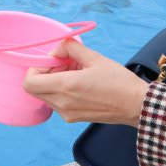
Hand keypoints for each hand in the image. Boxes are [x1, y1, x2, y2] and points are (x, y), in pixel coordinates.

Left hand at [23, 39, 149, 126]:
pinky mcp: (73, 118)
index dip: (36, 68)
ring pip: (45, 95)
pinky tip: (81, 83)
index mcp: (66, 87)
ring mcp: (67, 114)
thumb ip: (71, 48)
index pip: (29, 82)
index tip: (53, 60)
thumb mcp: (95, 58)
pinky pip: (56, 103)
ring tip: (76, 72)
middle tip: (64, 64)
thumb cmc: (119, 82)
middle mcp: (62, 103)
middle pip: (34, 89)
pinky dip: (61, 91)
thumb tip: (58, 47)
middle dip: (44, 73)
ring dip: (53, 82)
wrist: (137, 106)